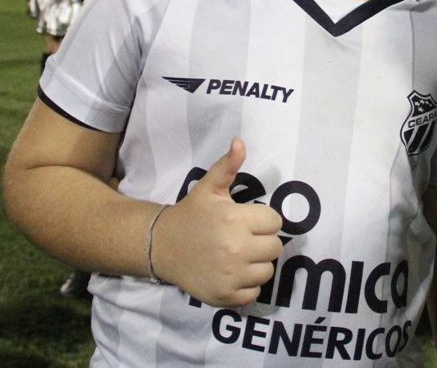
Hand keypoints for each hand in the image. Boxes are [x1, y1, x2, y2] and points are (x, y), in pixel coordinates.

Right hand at [150, 138, 282, 306]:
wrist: (162, 246)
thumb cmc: (192, 214)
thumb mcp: (209, 186)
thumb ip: (228, 165)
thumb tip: (240, 141)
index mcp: (235, 219)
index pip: (275, 222)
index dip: (263, 220)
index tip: (247, 221)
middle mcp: (236, 248)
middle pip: (275, 247)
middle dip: (262, 241)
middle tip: (243, 238)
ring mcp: (231, 275)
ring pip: (267, 270)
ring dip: (257, 264)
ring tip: (239, 255)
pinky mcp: (225, 295)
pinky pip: (254, 292)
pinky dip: (246, 285)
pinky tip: (232, 273)